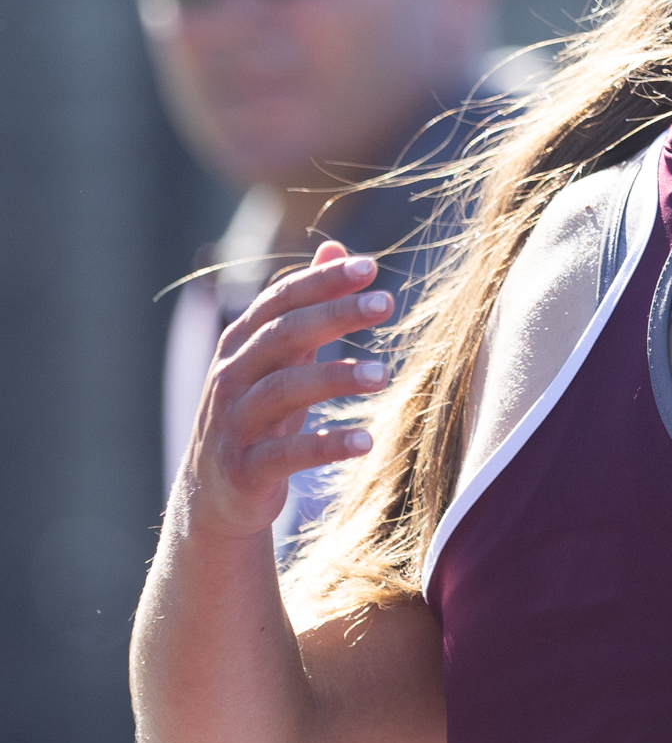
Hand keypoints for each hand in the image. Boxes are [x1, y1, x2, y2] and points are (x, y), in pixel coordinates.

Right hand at [177, 241, 394, 540]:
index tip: (370, 266)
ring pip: (282, 391)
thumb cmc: (258, 415)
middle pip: (281, 336)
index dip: (321, 281)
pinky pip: (287, 454)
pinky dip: (327, 446)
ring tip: (383, 374)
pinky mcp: (244, 469)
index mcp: (240, 345)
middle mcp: (230, 378)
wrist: (214, 497)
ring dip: (334, 378)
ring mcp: (232, 424)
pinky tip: (367, 441)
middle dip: (333, 316)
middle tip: (386, 304)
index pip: (279, 301)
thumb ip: (307, 306)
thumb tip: (336, 246)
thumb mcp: (280, 358)